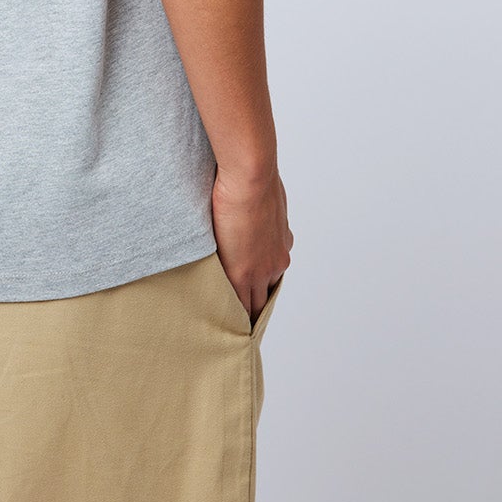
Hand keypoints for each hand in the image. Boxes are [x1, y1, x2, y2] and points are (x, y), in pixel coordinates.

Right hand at [212, 164, 292, 324]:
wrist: (250, 177)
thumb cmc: (254, 175)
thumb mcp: (262, 195)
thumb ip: (256, 208)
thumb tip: (244, 198)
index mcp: (280, 244)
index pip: (271, 275)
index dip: (260, 286)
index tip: (251, 293)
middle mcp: (276, 261)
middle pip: (266, 295)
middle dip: (255, 307)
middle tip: (242, 320)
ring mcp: (261, 270)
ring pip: (254, 304)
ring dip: (244, 314)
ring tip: (229, 326)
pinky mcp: (242, 273)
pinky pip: (238, 303)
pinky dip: (232, 314)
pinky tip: (220, 322)